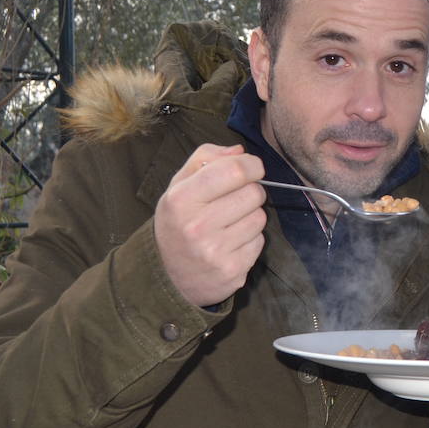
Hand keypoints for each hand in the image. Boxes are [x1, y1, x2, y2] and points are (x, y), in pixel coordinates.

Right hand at [154, 144, 267, 306]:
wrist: (168, 276)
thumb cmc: (178, 222)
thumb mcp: (178, 186)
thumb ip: (205, 159)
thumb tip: (240, 151)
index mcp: (181, 199)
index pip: (234, 170)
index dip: (252, 165)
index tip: (251, 168)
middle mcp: (197, 226)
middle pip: (254, 193)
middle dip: (251, 191)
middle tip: (234, 200)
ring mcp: (215, 251)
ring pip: (260, 217)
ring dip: (251, 216)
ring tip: (229, 224)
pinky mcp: (232, 270)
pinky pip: (260, 242)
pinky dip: (251, 239)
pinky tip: (231, 243)